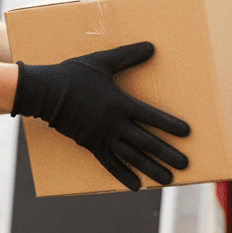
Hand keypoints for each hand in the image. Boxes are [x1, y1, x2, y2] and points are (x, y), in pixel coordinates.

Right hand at [11, 42, 189, 190]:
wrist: (45, 92)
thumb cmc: (73, 74)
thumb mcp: (102, 61)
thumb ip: (128, 56)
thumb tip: (152, 46)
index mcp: (119, 103)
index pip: (150, 116)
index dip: (169, 125)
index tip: (186, 133)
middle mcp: (113, 124)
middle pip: (145, 142)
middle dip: (167, 154)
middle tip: (184, 165)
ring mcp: (102, 137)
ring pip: (131, 157)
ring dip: (150, 169)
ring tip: (167, 180)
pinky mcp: (90, 145)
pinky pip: (109, 163)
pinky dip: (123, 175)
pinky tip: (136, 185)